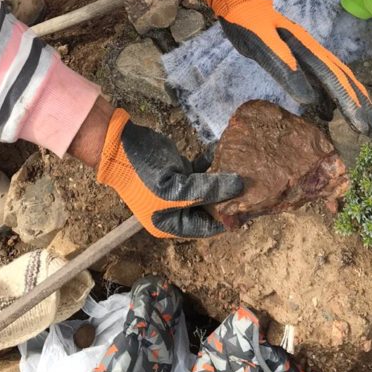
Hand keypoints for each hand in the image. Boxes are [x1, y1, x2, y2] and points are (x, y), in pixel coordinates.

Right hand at [96, 108, 242, 237]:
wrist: (119, 145)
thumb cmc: (143, 175)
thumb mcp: (177, 188)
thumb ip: (209, 189)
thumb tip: (240, 187)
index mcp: (172, 223)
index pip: (207, 227)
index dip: (228, 217)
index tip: (250, 206)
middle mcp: (177, 209)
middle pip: (209, 207)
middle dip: (228, 197)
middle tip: (251, 186)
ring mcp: (178, 189)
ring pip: (207, 188)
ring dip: (222, 179)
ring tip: (243, 171)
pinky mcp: (179, 169)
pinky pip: (201, 171)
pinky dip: (212, 165)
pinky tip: (225, 156)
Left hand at [202, 0, 371, 135]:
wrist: (239, 1)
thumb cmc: (247, 21)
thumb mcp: (261, 41)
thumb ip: (283, 65)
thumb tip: (309, 98)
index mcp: (307, 48)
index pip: (335, 80)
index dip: (350, 103)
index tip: (361, 126)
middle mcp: (313, 51)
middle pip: (343, 80)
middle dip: (359, 106)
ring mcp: (307, 53)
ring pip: (337, 78)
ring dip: (351, 101)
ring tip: (362, 125)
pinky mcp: (299, 56)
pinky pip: (322, 78)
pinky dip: (331, 96)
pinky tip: (331, 112)